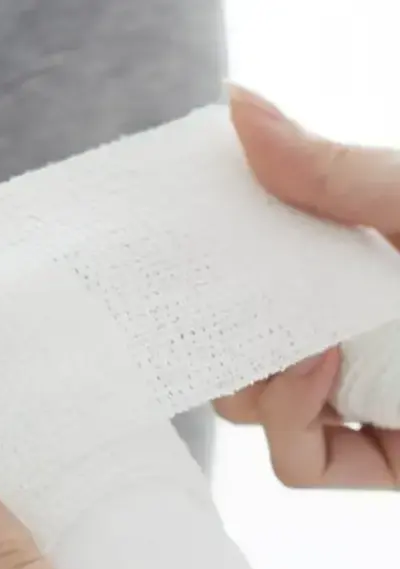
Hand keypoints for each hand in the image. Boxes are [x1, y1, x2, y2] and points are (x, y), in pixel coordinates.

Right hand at [214, 86, 399, 487]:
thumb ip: (334, 171)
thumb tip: (236, 103)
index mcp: (353, 270)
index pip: (256, 274)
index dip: (213, 264)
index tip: (188, 241)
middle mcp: (348, 335)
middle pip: (242, 347)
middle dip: (222, 331)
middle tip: (226, 297)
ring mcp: (360, 402)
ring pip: (257, 410)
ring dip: (253, 378)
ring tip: (298, 335)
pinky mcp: (380, 461)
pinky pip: (301, 466)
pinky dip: (292, 421)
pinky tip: (320, 371)